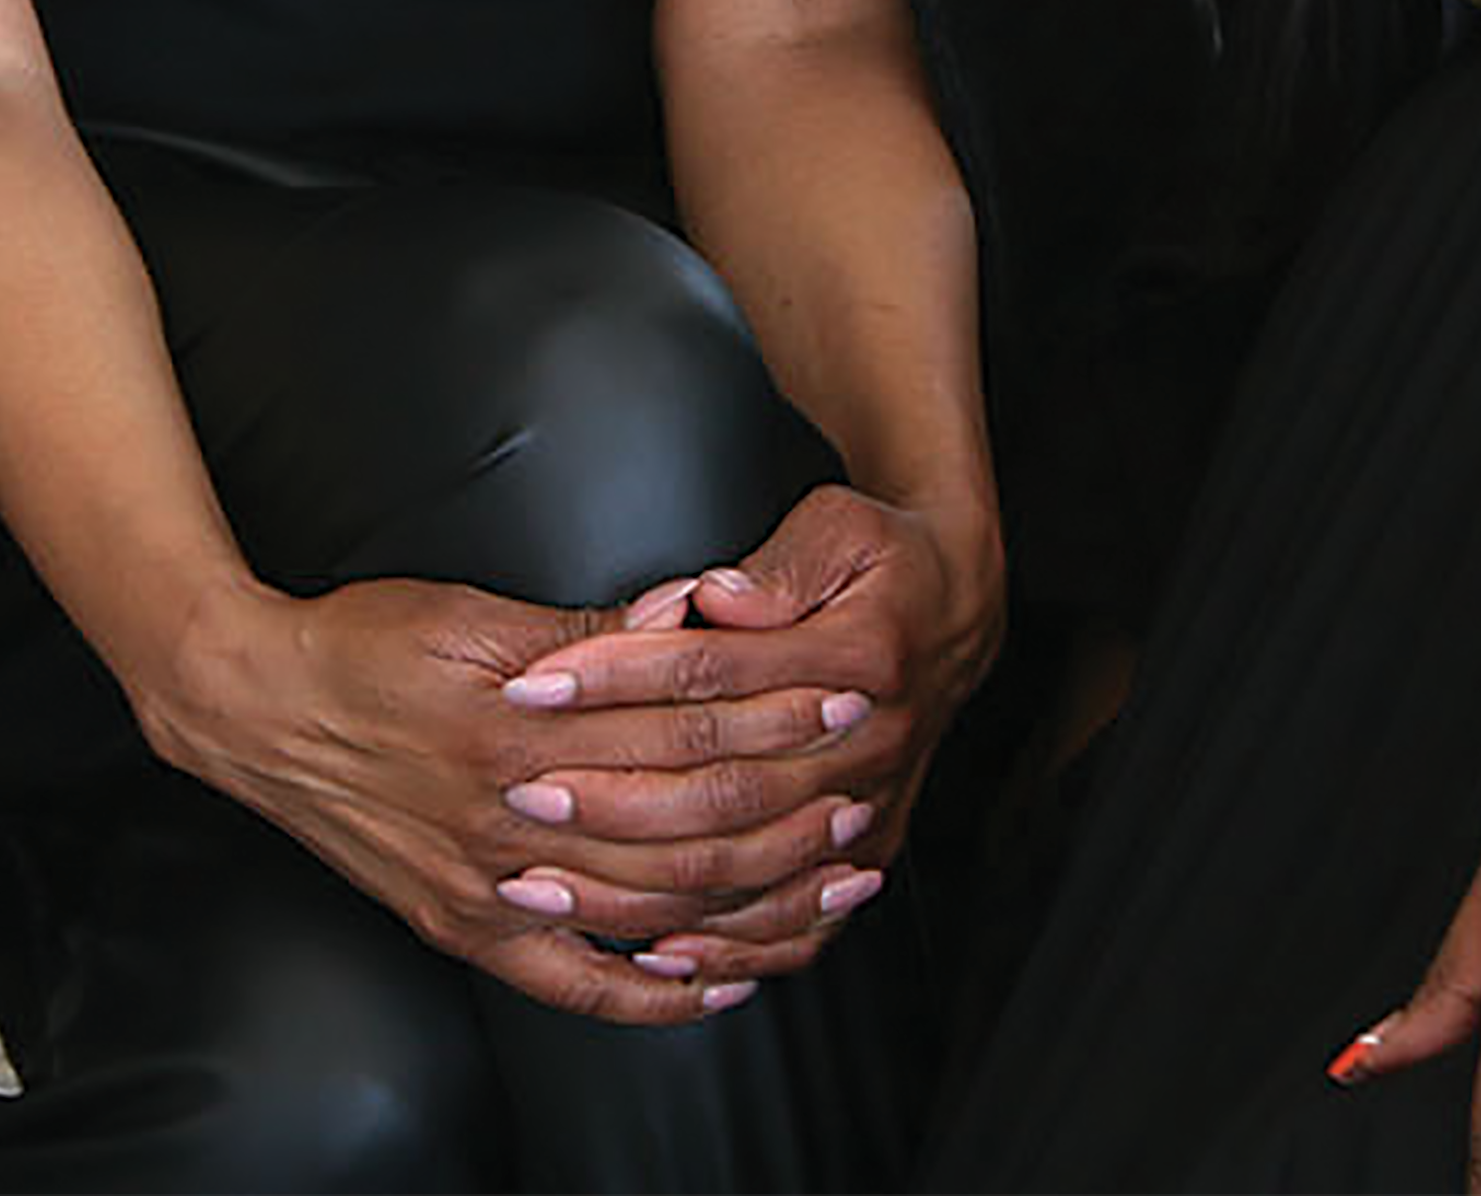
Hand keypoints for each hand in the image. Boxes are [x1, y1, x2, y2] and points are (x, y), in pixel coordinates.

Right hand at [136, 571, 859, 1026]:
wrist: (254, 708)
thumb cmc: (366, 643)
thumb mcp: (477, 614)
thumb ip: (589, 631)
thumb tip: (692, 612)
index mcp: (521, 725)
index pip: (677, 726)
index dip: (770, 714)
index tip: (841, 700)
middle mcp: (510, 818)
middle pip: (678, 822)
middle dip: (780, 809)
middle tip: (859, 794)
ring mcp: (487, 886)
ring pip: (643, 910)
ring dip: (743, 900)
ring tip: (822, 883)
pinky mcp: (465, 928)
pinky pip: (572, 985)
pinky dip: (649, 996)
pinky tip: (714, 986)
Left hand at [490, 481, 1004, 981]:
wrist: (958, 615)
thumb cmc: (883, 562)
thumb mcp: (840, 527)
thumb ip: (774, 567)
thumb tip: (712, 597)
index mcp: (859, 653)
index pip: (715, 670)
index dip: (618, 676)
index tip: (537, 681)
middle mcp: (867, 744)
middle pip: (722, 784)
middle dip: (611, 794)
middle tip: (522, 795)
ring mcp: (870, 808)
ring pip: (746, 865)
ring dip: (645, 882)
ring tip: (553, 886)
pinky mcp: (868, 854)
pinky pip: (795, 921)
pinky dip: (725, 945)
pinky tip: (659, 953)